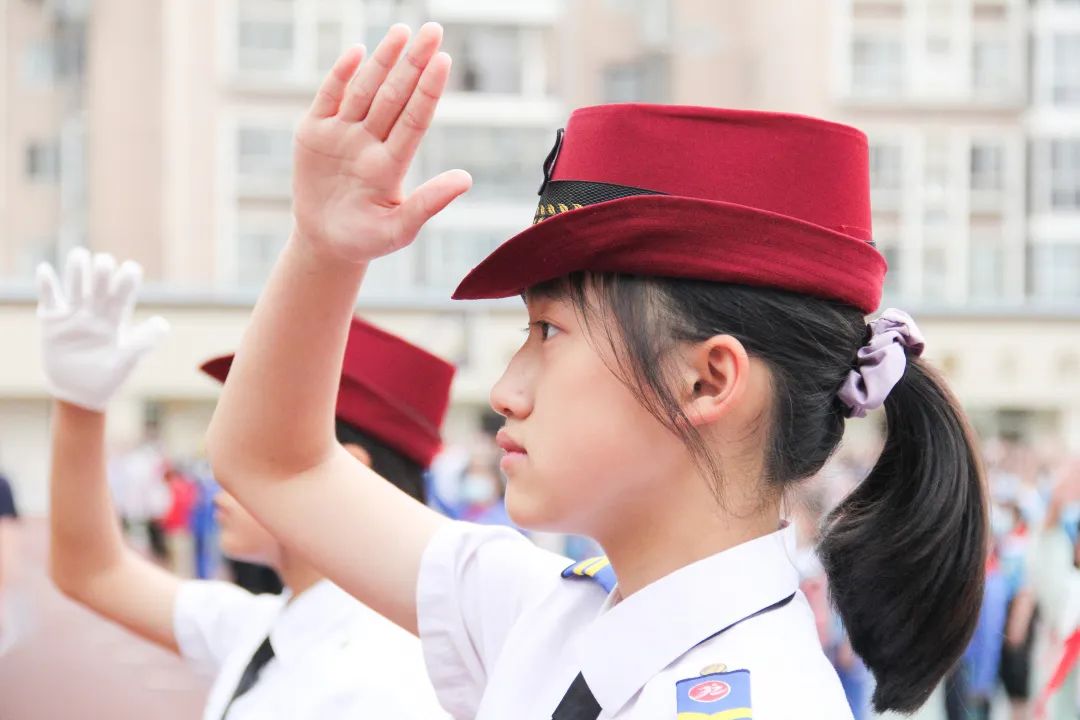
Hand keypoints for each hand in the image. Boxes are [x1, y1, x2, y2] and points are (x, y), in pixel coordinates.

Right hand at [37, 248, 168, 411]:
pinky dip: (47, 285)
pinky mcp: (52, 322)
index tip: (132, 269)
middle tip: (105, 262)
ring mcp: (73, 315)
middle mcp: (96, 312)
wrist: (80, 394)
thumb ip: (143, 342)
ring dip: (77, 271)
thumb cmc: (108, 377)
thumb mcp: (126, 360)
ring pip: (75, 286)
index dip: (127, 280)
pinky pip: (49, 299)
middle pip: (99, 285)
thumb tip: (163, 323)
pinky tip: (46, 269)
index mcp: (116, 319)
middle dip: (102, 272)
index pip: (123, 294)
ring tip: (79, 254)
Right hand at [292, 22, 471, 263]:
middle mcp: (370, 142)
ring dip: (383, 61)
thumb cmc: (366, 240)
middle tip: (433, 30)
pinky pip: (328, 98)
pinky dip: (340, 75)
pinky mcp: (314, 134)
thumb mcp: (398, 230)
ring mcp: (342, 135)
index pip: (414, 119)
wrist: (325, 244)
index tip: (443, 61)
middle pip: (394, 96)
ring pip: (364, 90)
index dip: (428, 90)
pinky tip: (357, 52)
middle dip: (413, 63)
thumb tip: (466, 179)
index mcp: (392, 164)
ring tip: (402, 32)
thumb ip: (429, 204)